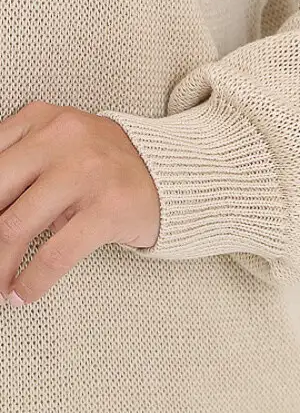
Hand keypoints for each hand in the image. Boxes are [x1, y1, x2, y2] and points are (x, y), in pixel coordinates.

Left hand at [0, 100, 160, 306]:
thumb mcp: (58, 146)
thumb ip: (18, 166)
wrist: (171, 172)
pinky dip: (30, 283)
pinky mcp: (108, 208)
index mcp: (42, 118)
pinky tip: (21, 294)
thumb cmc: (103, 165)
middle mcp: (63, 137)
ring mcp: (87, 171)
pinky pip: (53, 256)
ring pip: (15, 228)